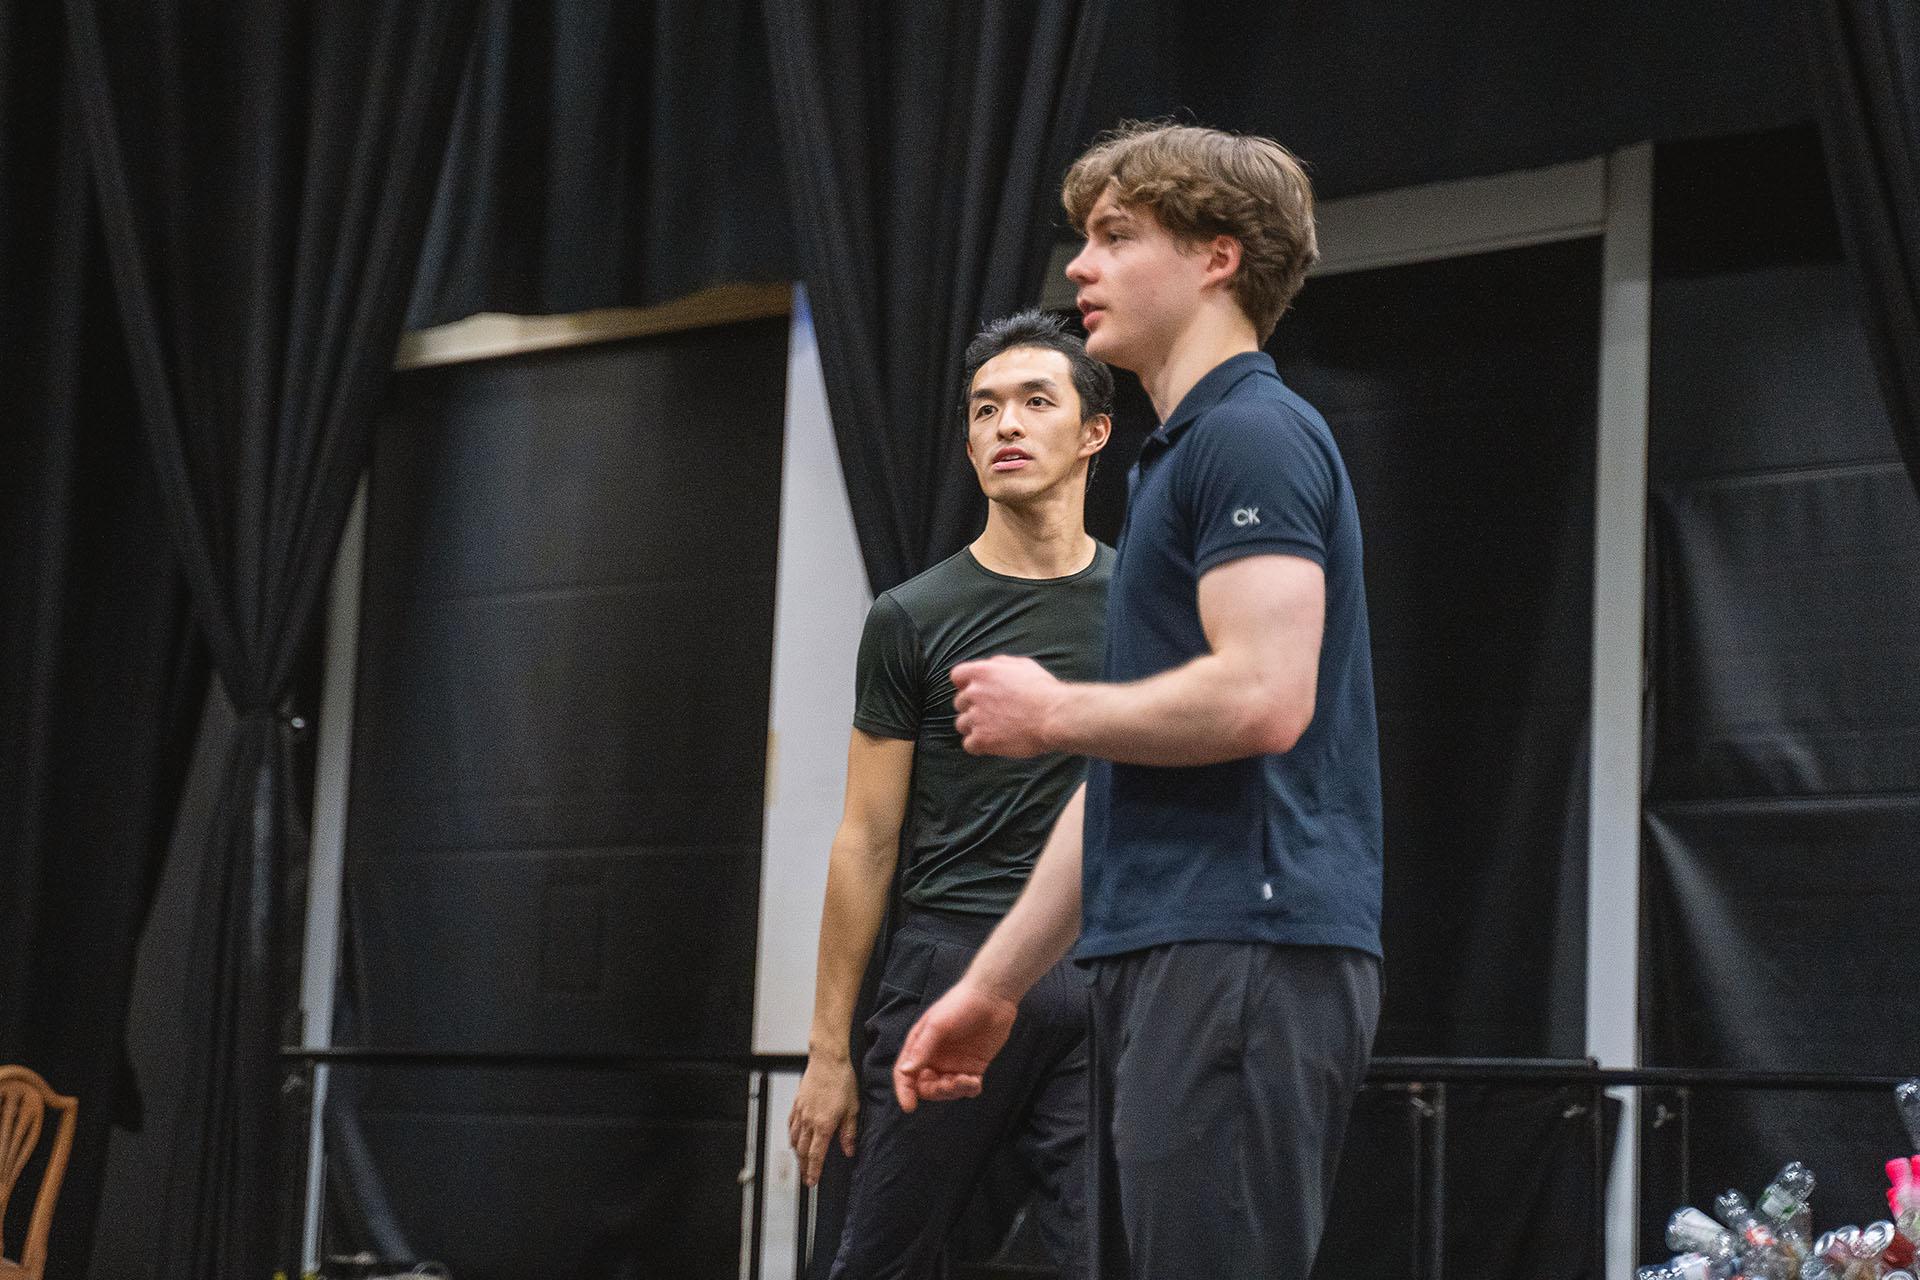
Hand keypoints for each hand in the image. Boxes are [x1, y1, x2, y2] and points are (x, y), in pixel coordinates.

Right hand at [787, 1054, 857, 1186]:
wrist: (827, 1060)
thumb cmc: (842, 1080)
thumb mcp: (852, 1108)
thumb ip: (849, 1132)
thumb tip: (849, 1150)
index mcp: (824, 1125)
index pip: (817, 1155)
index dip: (814, 1171)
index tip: (812, 1181)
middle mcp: (809, 1121)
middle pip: (803, 1151)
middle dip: (804, 1167)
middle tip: (806, 1178)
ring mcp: (801, 1112)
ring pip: (795, 1140)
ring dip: (797, 1154)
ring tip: (801, 1162)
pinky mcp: (797, 1104)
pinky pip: (791, 1125)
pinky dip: (792, 1136)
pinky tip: (794, 1139)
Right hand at [892, 979, 1018, 1112]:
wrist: (992, 997)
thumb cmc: (960, 1004)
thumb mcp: (937, 1025)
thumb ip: (922, 1049)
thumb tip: (906, 1071)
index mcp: (920, 1046)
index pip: (906, 1074)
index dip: (905, 1091)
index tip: (909, 1106)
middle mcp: (934, 1058)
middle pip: (927, 1087)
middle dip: (936, 1091)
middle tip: (950, 1084)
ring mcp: (954, 1064)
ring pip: (947, 1090)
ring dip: (955, 1090)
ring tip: (968, 1079)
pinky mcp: (973, 1067)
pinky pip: (967, 1087)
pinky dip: (969, 1089)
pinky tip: (975, 1081)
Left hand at [951, 656, 1064, 757]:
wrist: (1054, 716)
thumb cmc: (1043, 691)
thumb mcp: (1023, 665)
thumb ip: (1000, 664)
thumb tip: (991, 667)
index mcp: (982, 673)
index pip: (957, 676)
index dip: (964, 684)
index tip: (974, 691)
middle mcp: (974, 693)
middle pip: (959, 702)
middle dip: (972, 707)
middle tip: (991, 713)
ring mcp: (976, 717)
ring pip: (961, 724)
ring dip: (973, 726)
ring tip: (992, 729)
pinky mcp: (981, 739)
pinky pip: (968, 744)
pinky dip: (977, 745)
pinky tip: (991, 743)